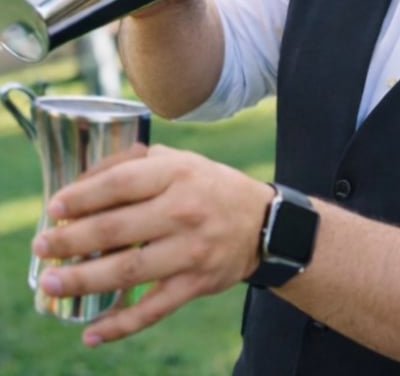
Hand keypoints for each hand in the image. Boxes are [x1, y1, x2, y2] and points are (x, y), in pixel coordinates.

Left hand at [31, 145, 271, 345]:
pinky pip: (153, 309)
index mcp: (179, 174)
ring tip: (51, 284)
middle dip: (70, 240)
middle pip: (115, 228)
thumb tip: (80, 185)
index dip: (81, 196)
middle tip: (41, 246)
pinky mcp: (197, 283)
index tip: (54, 208)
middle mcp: (184, 210)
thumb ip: (134, 164)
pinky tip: (92, 333)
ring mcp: (191, 250)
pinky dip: (120, 325)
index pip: (120, 183)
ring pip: (127, 271)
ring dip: (83, 281)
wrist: (263, 222)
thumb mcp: (181, 162)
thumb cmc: (210, 187)